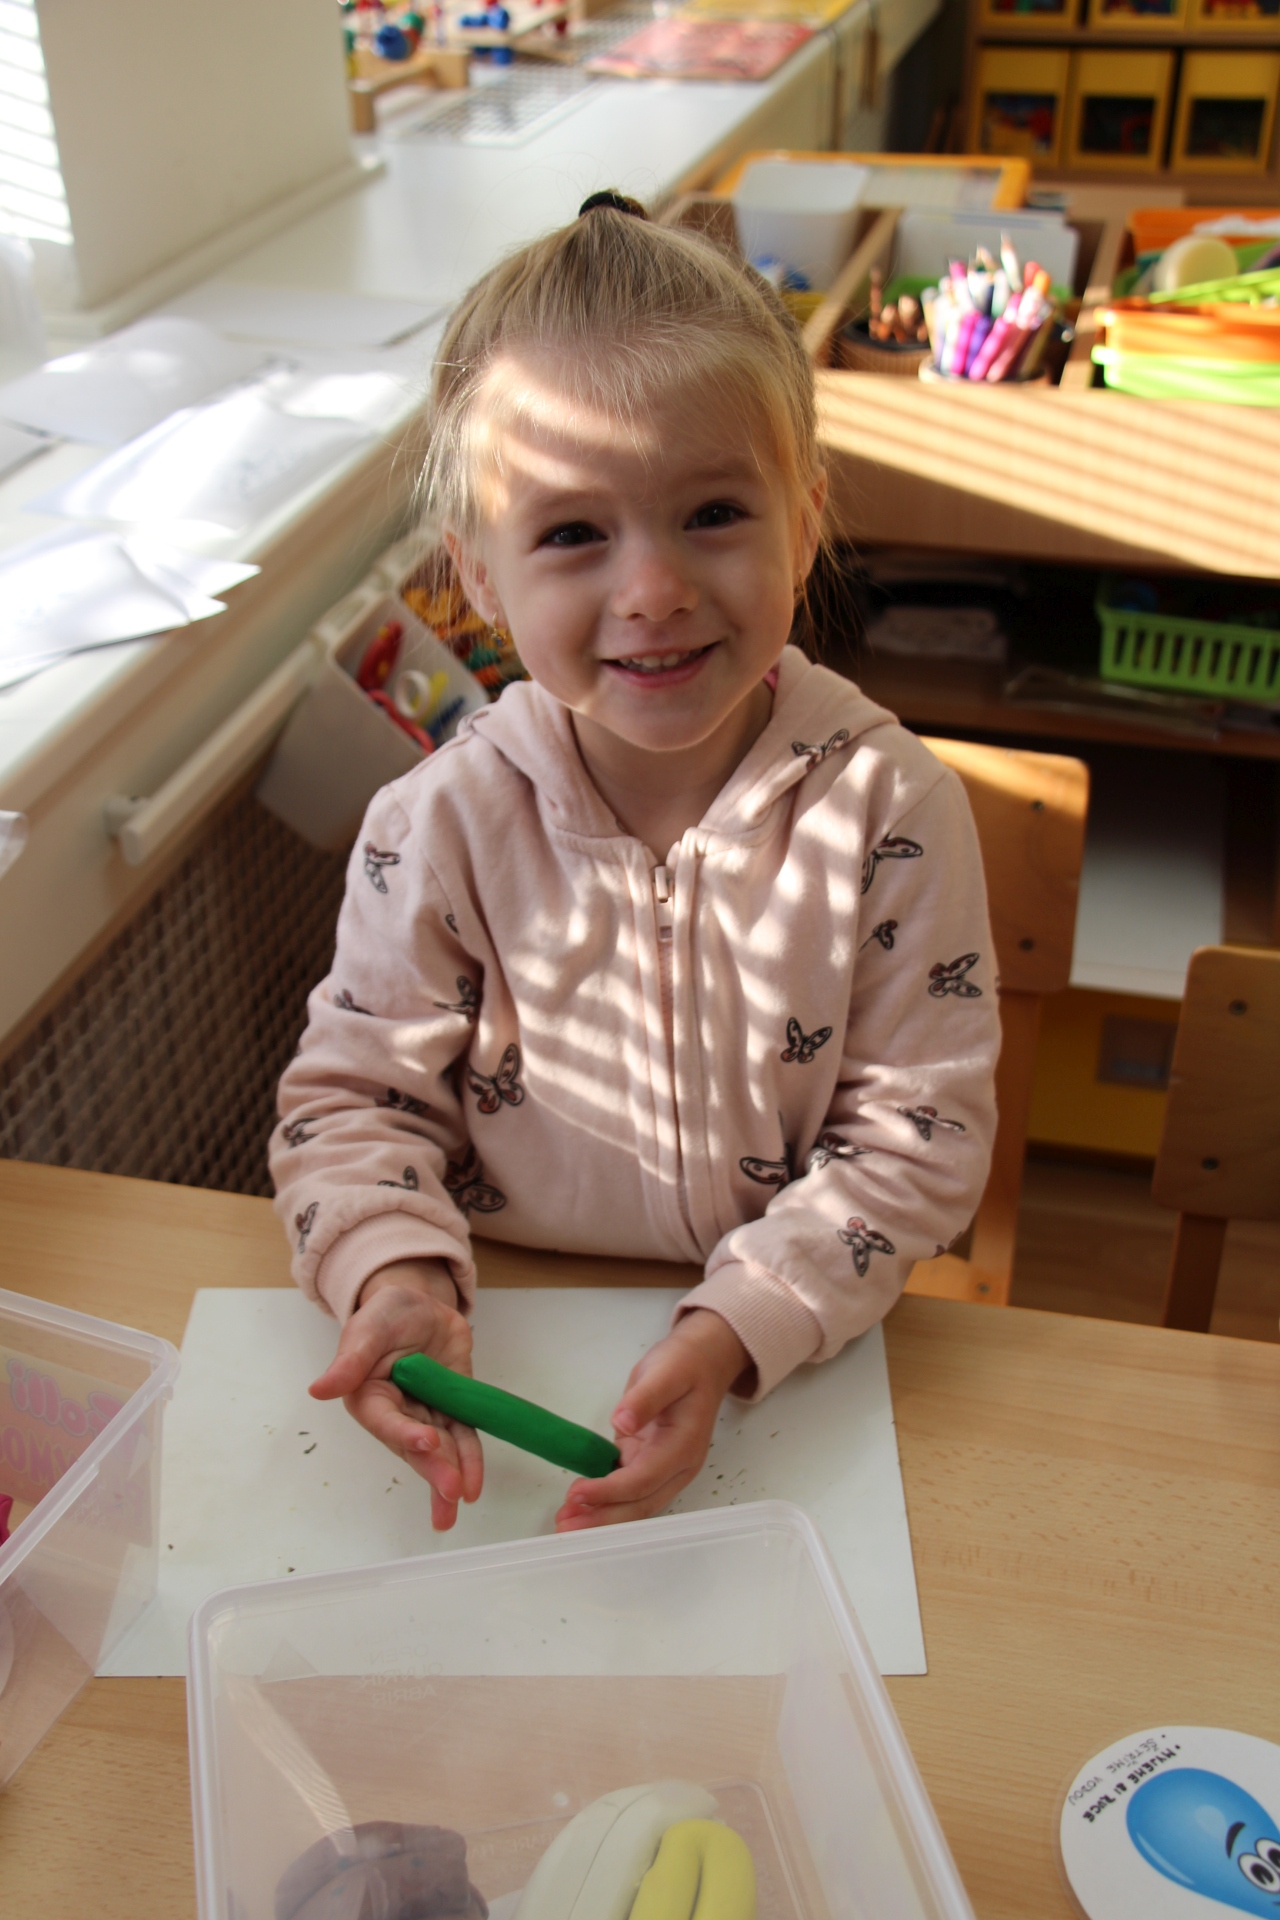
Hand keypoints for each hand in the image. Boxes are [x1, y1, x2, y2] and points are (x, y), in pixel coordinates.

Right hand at [309, 1259, 483, 1531]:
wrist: (419, 1306)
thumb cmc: (385, 1316)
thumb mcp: (368, 1329)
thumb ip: (350, 1360)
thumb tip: (319, 1389)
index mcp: (369, 1398)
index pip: (386, 1421)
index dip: (405, 1433)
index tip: (427, 1441)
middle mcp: (396, 1415)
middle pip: (414, 1446)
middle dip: (433, 1468)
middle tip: (451, 1491)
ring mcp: (427, 1415)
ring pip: (441, 1451)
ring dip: (451, 1477)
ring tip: (461, 1501)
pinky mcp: (452, 1410)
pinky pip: (463, 1437)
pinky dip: (471, 1460)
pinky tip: (474, 1486)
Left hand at [554, 1309, 749, 1531]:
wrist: (701, 1362)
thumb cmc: (685, 1364)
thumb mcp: (666, 1372)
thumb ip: (646, 1398)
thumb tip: (622, 1423)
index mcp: (683, 1447)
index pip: (643, 1479)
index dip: (610, 1491)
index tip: (577, 1493)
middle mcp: (675, 1468)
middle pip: (639, 1504)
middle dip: (602, 1518)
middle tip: (564, 1525)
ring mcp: (661, 1469)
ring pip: (632, 1503)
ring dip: (600, 1516)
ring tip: (564, 1523)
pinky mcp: (647, 1463)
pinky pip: (625, 1490)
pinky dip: (603, 1501)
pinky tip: (578, 1506)